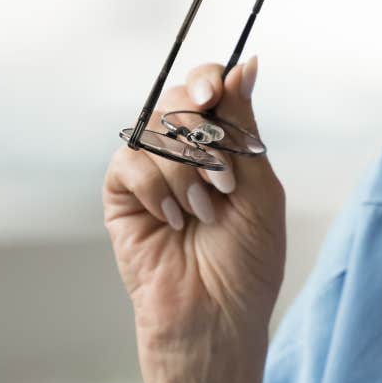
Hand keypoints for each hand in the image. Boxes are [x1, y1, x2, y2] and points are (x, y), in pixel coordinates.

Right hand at [103, 58, 286, 372]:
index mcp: (222, 146)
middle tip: (221, 174)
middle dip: (199, 129)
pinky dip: (155, 186)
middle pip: (176, 100)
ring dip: (185, 169)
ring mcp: (151, 173)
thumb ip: (245, 126)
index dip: (207, 80)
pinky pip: (128, 161)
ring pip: (152, 128)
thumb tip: (244, 64)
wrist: (215, 318)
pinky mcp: (122, 196)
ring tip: (203, 212)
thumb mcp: (259, 188)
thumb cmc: (245, 264)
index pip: (207, 88)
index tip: (214, 94)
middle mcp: (184, 153)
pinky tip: (172, 220)